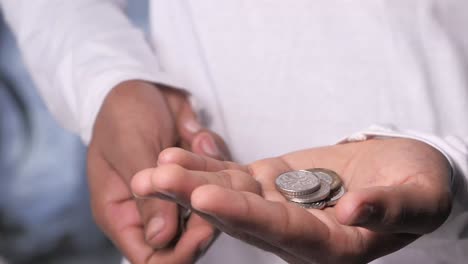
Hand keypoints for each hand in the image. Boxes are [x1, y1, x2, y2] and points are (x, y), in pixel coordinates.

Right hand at [87, 81, 228, 262]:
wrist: (141, 83)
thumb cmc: (122, 113)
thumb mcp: (130, 149)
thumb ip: (147, 195)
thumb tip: (160, 241)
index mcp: (122, 213)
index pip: (149, 257)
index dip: (178, 254)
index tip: (204, 231)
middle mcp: (150, 211)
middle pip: (185, 240)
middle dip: (204, 215)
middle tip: (212, 186)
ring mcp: (176, 193)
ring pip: (208, 210)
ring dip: (210, 180)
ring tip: (198, 142)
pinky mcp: (197, 175)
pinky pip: (219, 179)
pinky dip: (214, 156)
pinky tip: (198, 133)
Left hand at [131, 138, 451, 262]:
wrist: (404, 170)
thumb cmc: (419, 186)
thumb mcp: (418, 197)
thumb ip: (388, 209)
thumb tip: (351, 214)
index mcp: (330, 247)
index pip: (282, 232)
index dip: (245, 215)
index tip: (206, 196)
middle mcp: (296, 233)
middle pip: (242, 217)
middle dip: (197, 197)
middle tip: (154, 183)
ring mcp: (279, 206)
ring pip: (230, 194)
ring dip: (190, 181)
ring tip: (152, 169)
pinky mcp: (272, 183)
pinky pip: (235, 175)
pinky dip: (207, 164)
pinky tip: (175, 154)